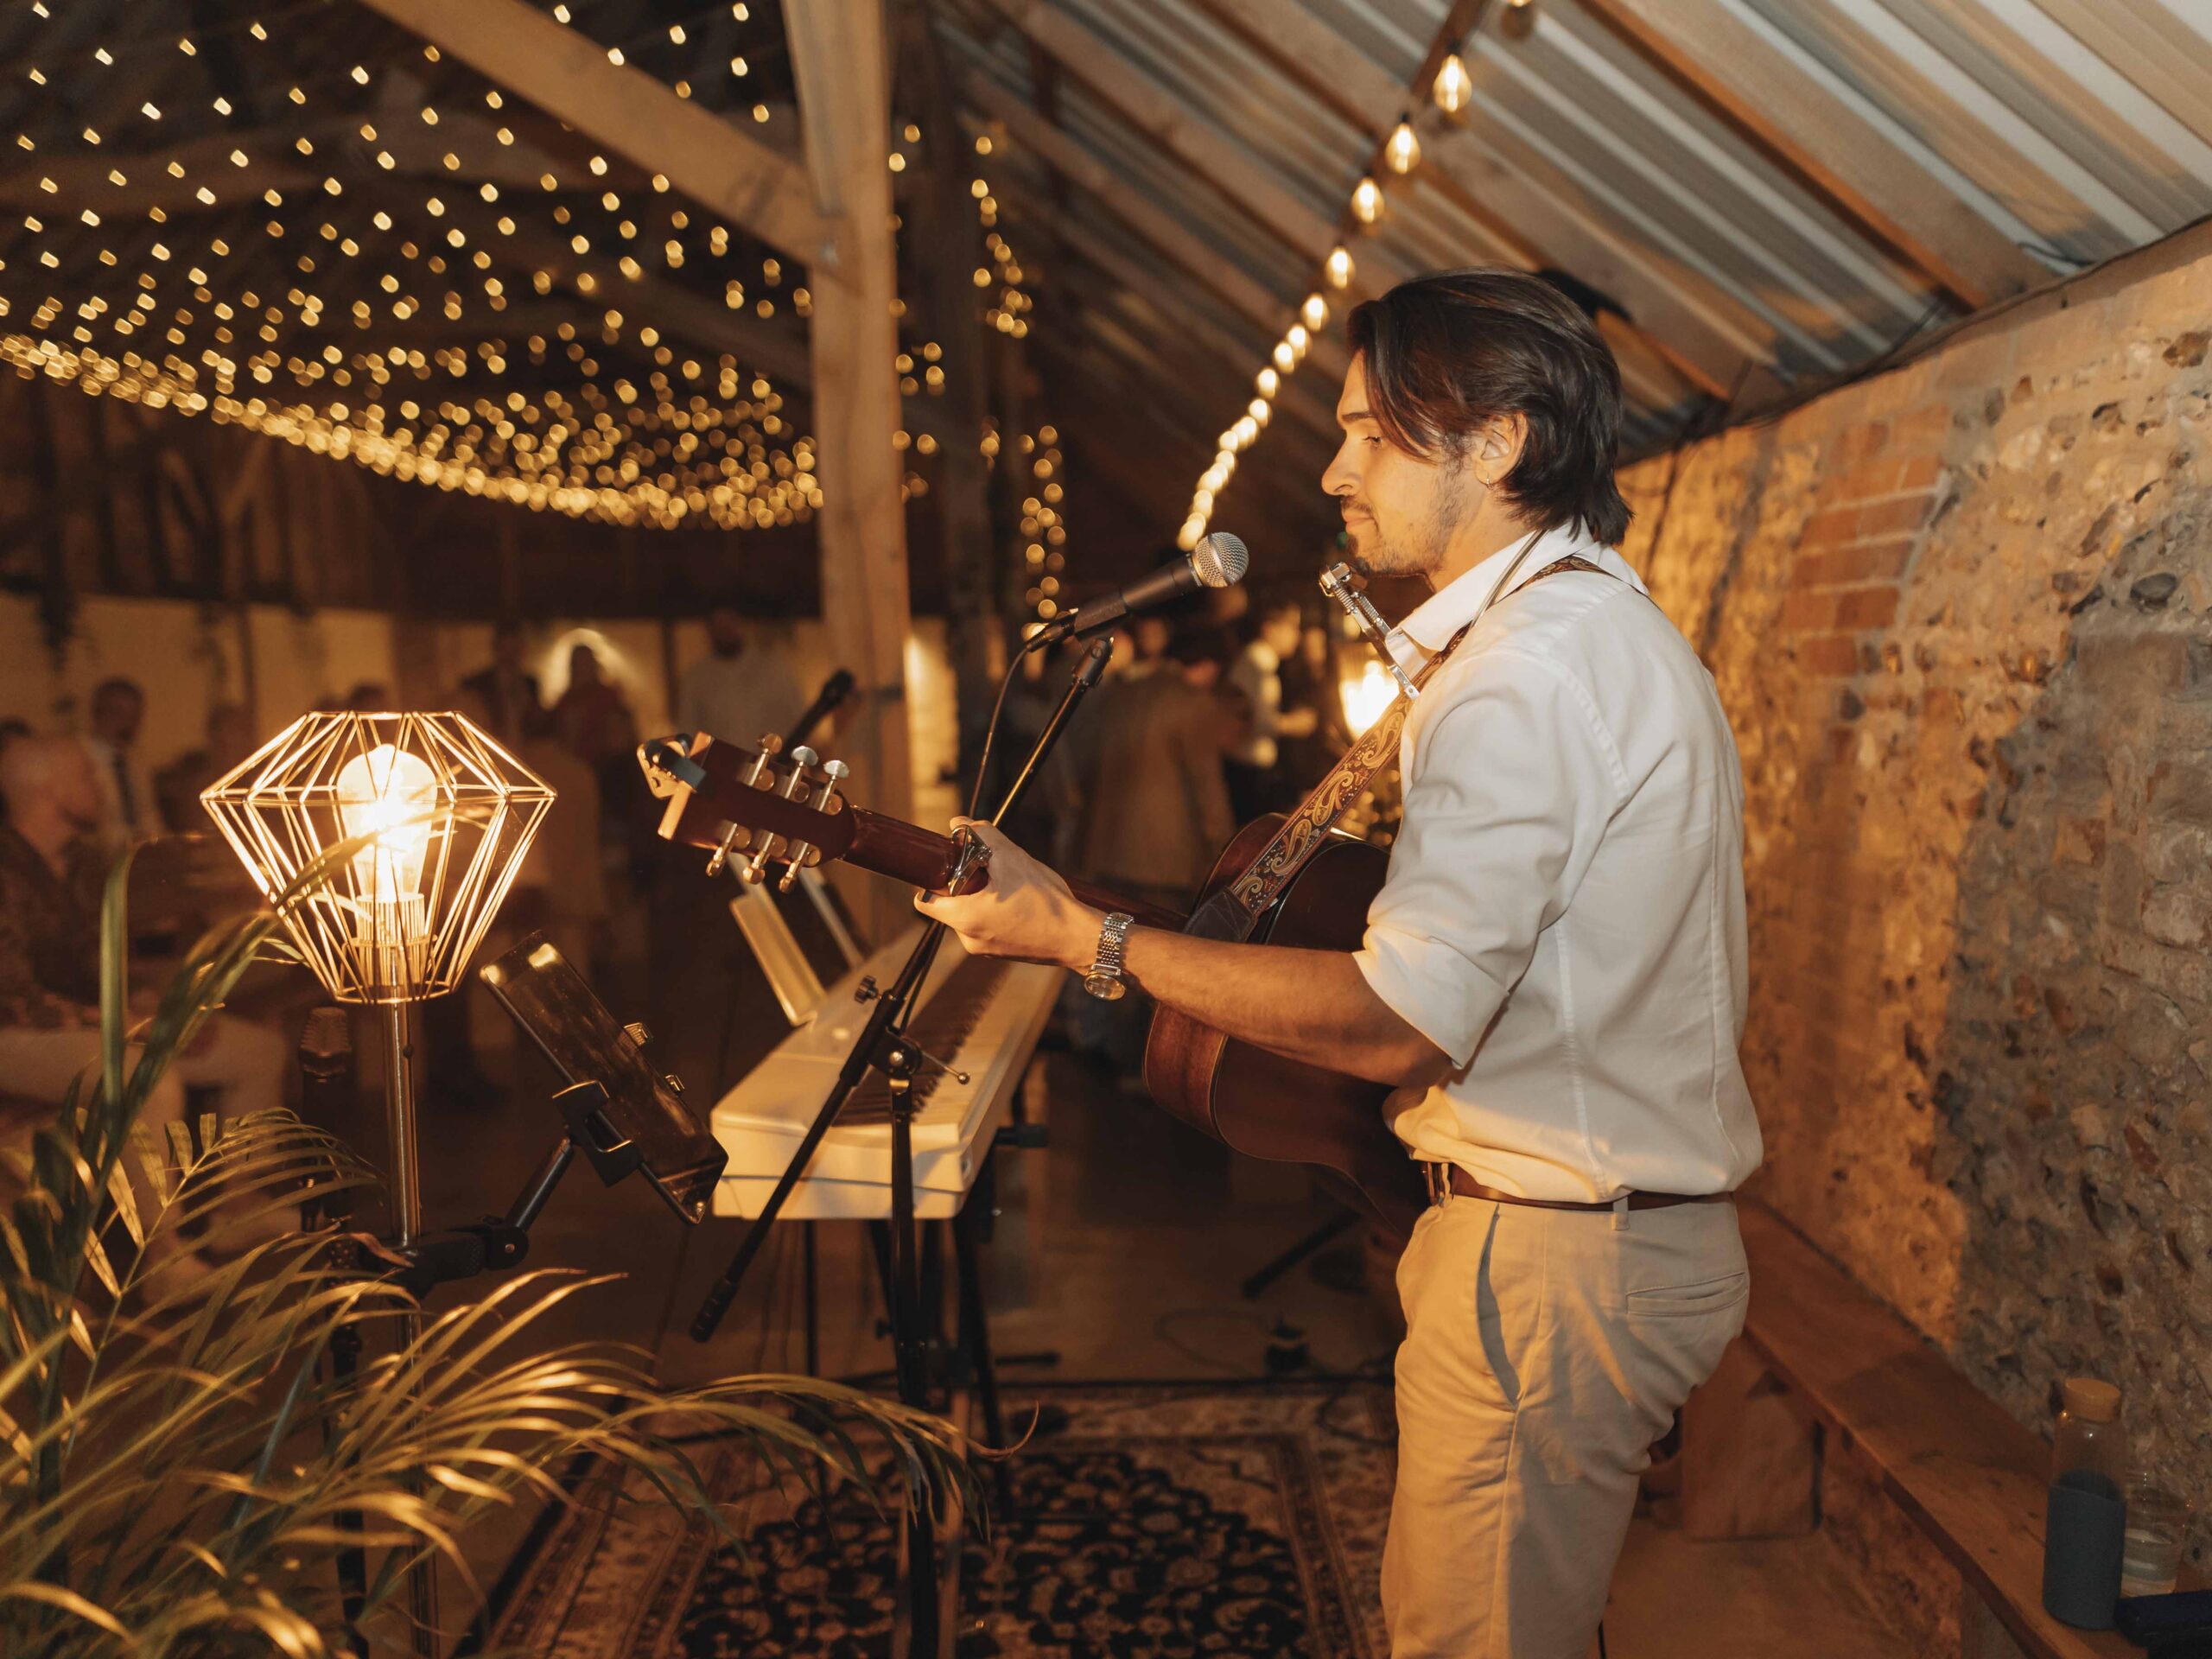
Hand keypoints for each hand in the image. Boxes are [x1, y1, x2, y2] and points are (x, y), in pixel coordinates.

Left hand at [915, 820, 1098, 971]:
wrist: (1078, 938)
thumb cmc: (1046, 902)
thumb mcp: (1012, 858)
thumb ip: (983, 836)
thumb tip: (959, 823)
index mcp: (964, 919)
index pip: (924, 900)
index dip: (933, 878)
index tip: (951, 864)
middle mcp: (968, 940)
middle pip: (949, 905)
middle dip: (965, 883)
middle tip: (988, 869)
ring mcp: (985, 949)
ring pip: (970, 914)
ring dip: (983, 897)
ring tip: (1010, 886)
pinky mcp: (1001, 952)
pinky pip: (988, 926)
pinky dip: (996, 911)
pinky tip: (1020, 902)